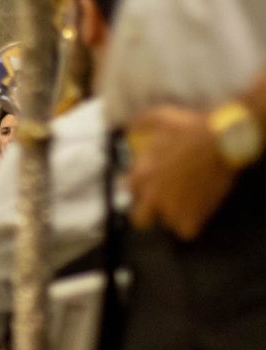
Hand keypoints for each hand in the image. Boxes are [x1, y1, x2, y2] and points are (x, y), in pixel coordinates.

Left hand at [128, 104, 236, 239]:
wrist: (220, 140)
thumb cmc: (190, 127)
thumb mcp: (158, 118)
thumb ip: (140, 125)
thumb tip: (130, 130)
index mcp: (140, 175)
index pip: (130, 190)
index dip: (140, 188)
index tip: (150, 185)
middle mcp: (151, 195)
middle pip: (140, 219)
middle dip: (148, 214)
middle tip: (162, 205)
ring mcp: (172, 208)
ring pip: (167, 224)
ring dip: (175, 217)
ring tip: (186, 204)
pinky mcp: (192, 217)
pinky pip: (188, 232)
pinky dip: (193, 225)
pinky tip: (199, 213)